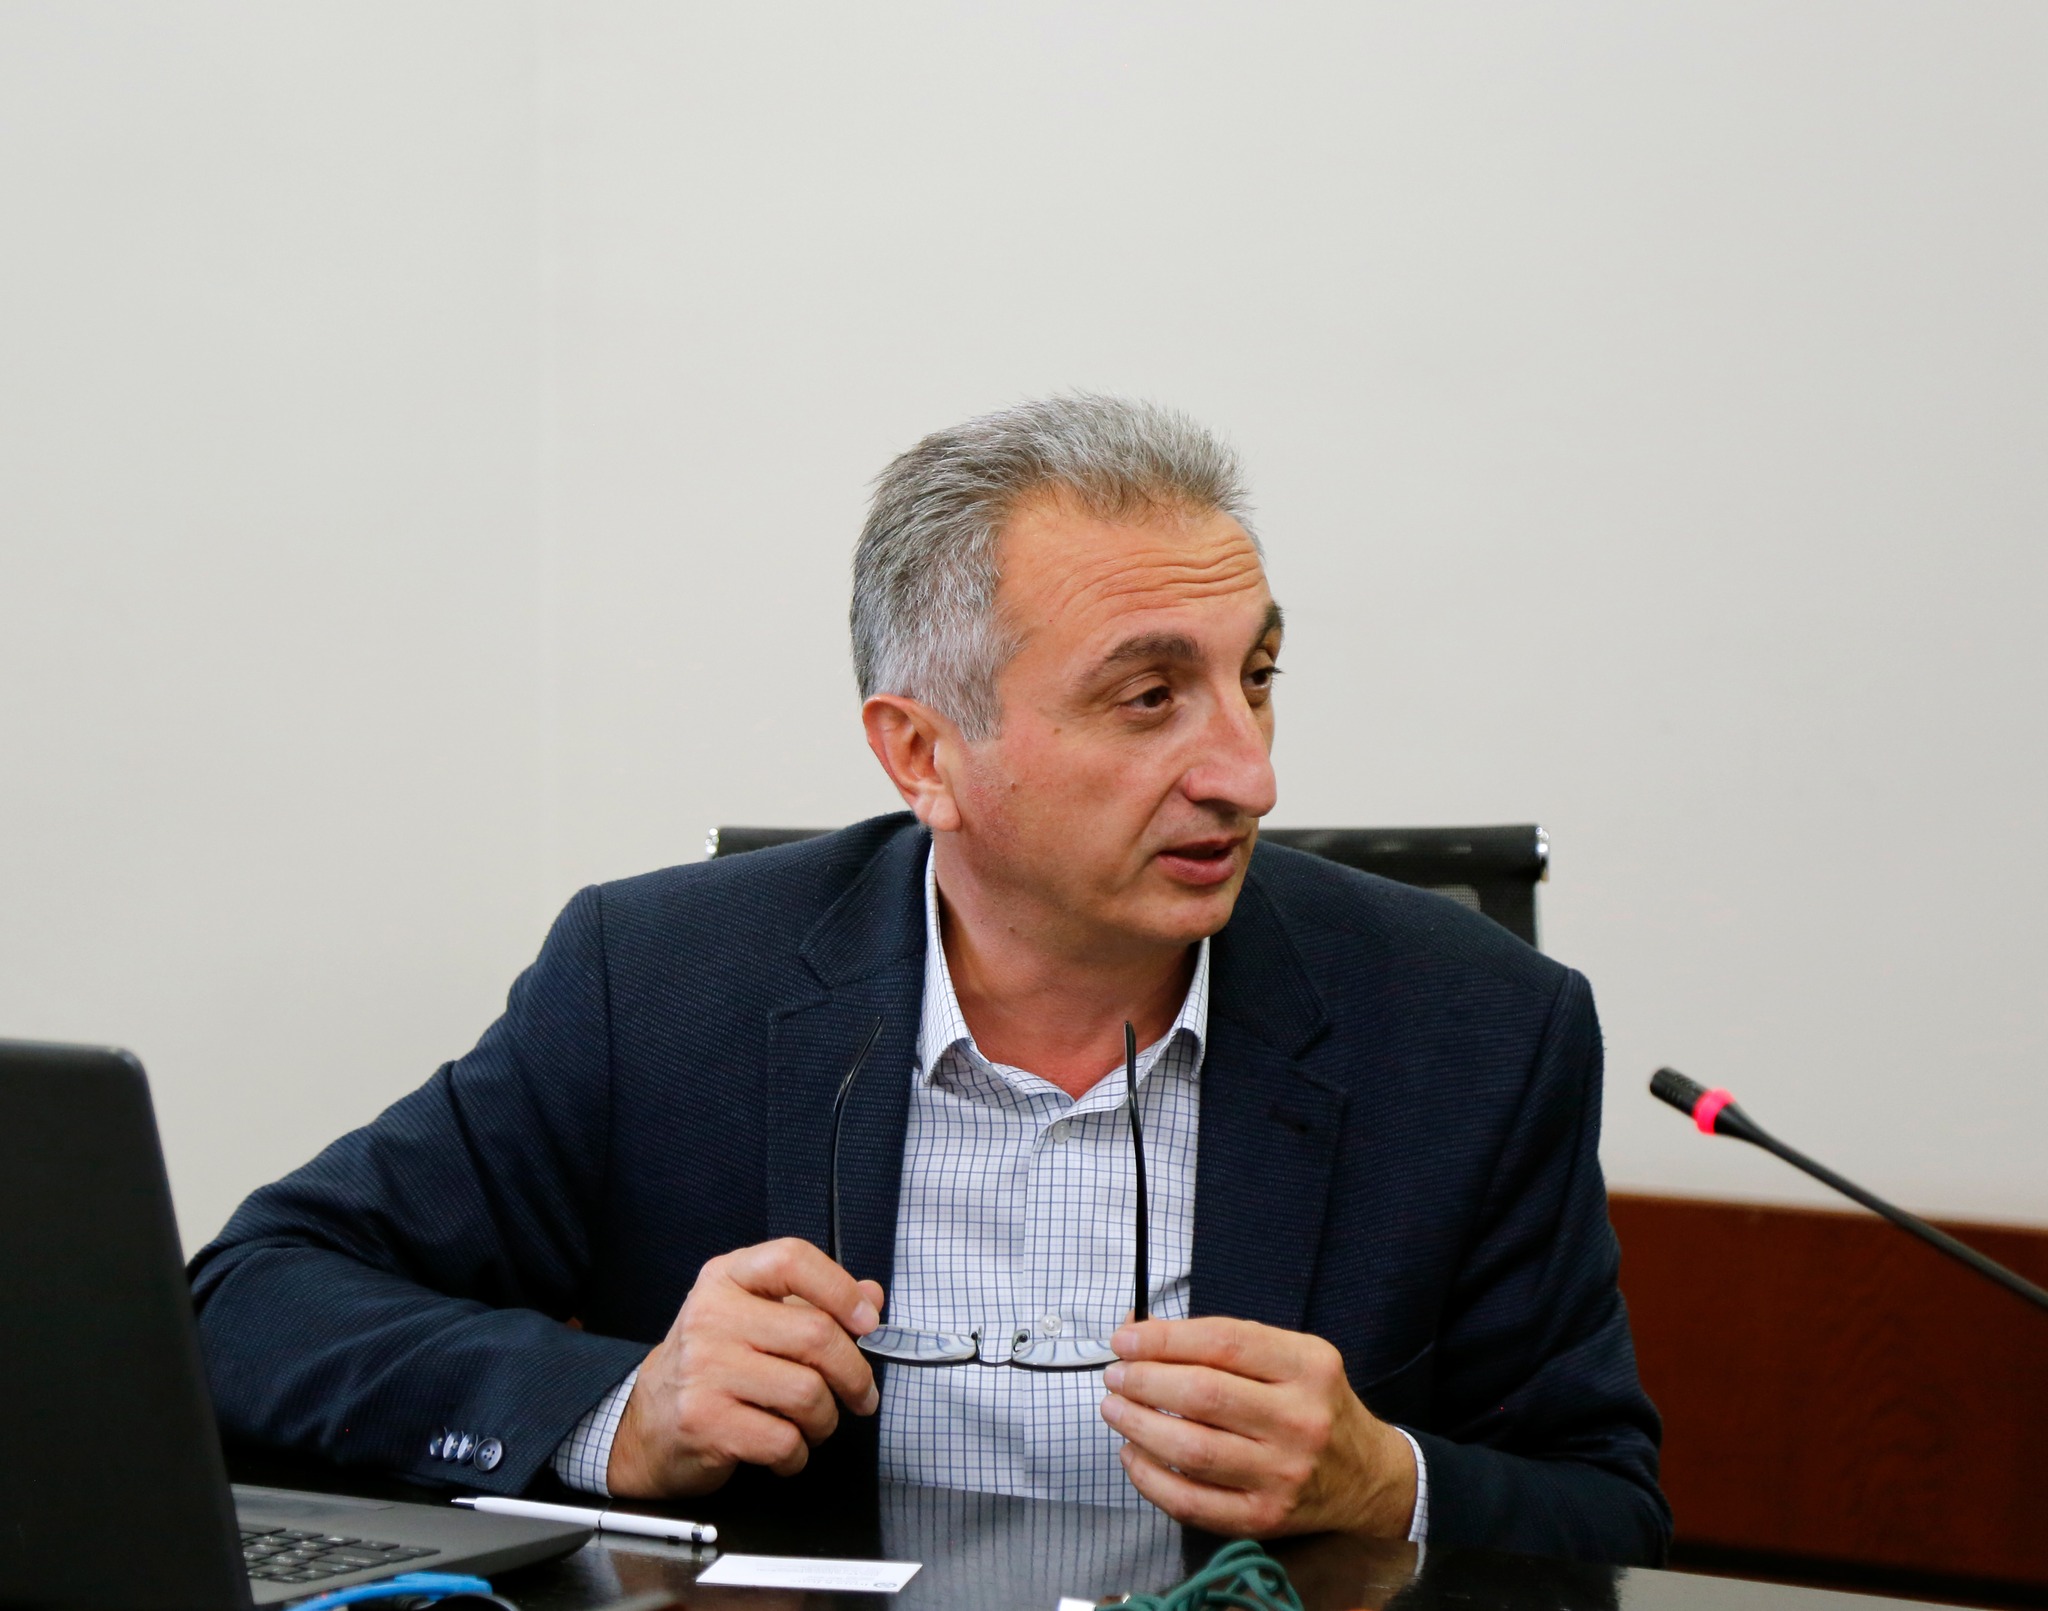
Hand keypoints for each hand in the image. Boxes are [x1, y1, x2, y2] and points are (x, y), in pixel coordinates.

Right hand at [605, 1237, 883, 1497]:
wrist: (648, 1424)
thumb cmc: (711, 1367)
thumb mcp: (755, 1318)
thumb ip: (814, 1303)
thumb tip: (871, 1294)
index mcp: (726, 1278)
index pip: (792, 1259)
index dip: (841, 1289)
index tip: (868, 1322)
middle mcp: (711, 1316)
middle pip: (816, 1335)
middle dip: (854, 1374)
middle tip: (861, 1394)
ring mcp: (704, 1369)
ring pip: (807, 1393)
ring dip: (826, 1419)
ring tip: (812, 1423)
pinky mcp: (704, 1421)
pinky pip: (784, 1440)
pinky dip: (797, 1454)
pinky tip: (785, 1448)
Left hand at [1099, 1317, 1417, 1537]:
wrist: (1367, 1476)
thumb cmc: (1314, 1404)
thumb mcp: (1289, 1356)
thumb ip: (1221, 1342)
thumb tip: (1138, 1331)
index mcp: (1308, 1366)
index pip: (1223, 1343)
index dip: (1163, 1339)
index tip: (1124, 1339)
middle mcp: (1300, 1420)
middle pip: (1203, 1395)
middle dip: (1144, 1381)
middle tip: (1115, 1375)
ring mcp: (1283, 1474)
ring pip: (1193, 1450)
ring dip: (1139, 1426)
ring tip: (1115, 1409)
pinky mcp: (1265, 1518)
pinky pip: (1193, 1503)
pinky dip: (1151, 1478)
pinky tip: (1133, 1455)